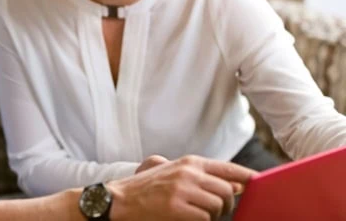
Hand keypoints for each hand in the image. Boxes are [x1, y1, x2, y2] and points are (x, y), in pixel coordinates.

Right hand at [107, 155, 255, 220]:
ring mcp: (183, 189)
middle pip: (228, 191)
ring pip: (219, 206)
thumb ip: (202, 175)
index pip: (229, 169)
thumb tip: (236, 185)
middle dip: (227, 205)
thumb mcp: (172, 172)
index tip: (259, 185)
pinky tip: (186, 219)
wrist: (118, 199)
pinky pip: (205, 218)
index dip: (248, 178)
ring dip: (213, 215)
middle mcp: (189, 172)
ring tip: (197, 215)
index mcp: (190, 162)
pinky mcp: (176, 208)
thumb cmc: (145, 187)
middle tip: (215, 211)